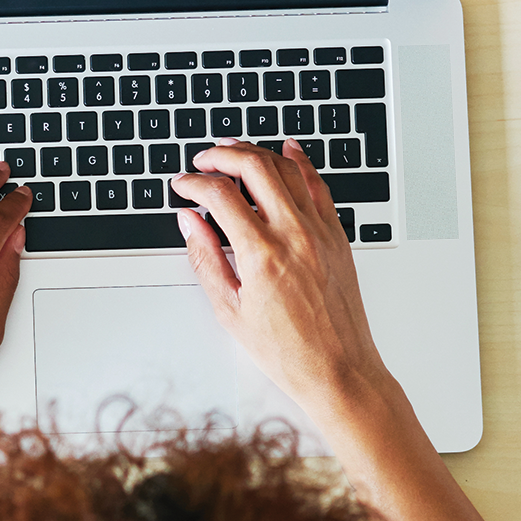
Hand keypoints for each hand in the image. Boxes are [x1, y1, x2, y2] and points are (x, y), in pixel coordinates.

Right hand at [171, 141, 394, 417]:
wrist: (338, 369)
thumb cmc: (287, 351)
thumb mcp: (230, 310)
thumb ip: (205, 259)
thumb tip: (190, 222)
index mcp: (261, 254)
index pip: (220, 195)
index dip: (194, 182)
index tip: (183, 186)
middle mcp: (294, 235)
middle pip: (255, 166)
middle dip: (223, 154)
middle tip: (204, 160)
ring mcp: (320, 232)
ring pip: (287, 168)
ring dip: (257, 152)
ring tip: (235, 152)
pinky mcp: (337, 236)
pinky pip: (318, 185)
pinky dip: (301, 162)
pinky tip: (289, 151)